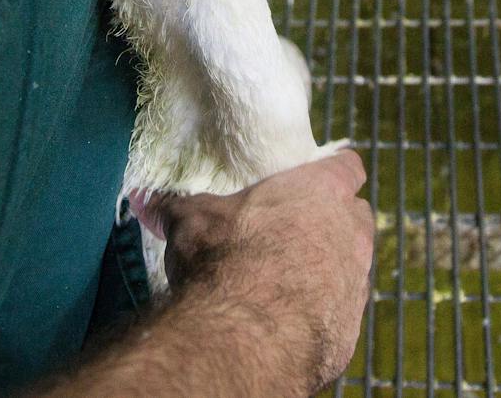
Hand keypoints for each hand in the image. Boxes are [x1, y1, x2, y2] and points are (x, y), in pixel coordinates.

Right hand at [152, 152, 374, 394]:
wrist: (244, 335)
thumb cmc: (224, 260)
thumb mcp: (191, 221)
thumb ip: (175, 206)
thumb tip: (145, 199)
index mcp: (320, 192)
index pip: (347, 166)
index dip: (334, 172)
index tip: (320, 179)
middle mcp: (350, 233)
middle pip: (356, 217)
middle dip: (332, 223)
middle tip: (293, 234)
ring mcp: (355, 283)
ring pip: (353, 268)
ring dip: (328, 271)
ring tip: (286, 283)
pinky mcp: (350, 330)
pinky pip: (340, 314)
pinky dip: (321, 314)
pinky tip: (288, 321)